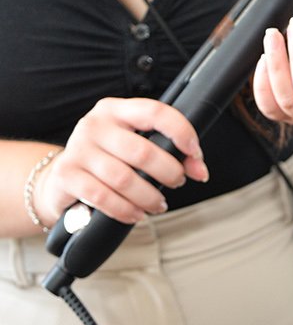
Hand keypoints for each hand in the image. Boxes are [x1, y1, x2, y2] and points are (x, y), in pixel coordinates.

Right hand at [33, 97, 208, 227]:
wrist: (62, 178)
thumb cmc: (107, 160)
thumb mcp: (133, 146)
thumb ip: (166, 152)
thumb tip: (199, 169)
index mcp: (115, 110)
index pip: (155, 112)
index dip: (181, 132)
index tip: (195, 154)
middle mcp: (94, 125)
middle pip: (142, 151)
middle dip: (169, 172)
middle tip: (177, 183)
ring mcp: (78, 149)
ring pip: (124, 178)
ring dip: (149, 197)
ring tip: (158, 204)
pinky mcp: (67, 175)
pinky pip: (103, 197)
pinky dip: (126, 210)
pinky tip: (136, 214)